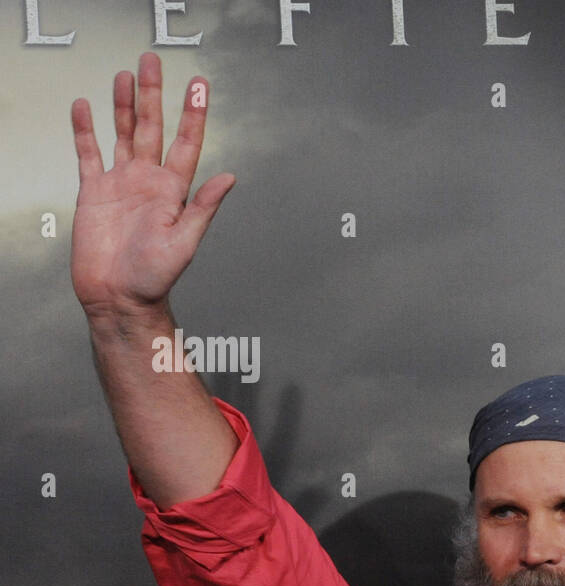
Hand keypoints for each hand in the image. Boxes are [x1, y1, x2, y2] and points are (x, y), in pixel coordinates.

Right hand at [70, 52, 234, 322]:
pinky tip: (86, 108)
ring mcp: (121, 184)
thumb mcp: (186, 242)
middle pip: (151, 128)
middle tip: (154, 61)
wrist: (119, 297)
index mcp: (173, 191)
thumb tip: (229, 178)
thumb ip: (204, 208)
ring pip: (122, 134)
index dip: (193, 113)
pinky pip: (88, 154)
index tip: (200, 85)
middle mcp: (148, 182)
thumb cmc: (155, 278)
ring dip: (124, 105)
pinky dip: (86, 131)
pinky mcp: (94, 192)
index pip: (186, 143)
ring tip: (126, 75)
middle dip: (154, 95)